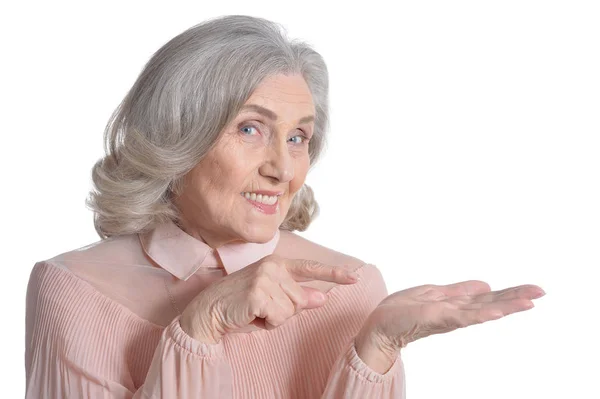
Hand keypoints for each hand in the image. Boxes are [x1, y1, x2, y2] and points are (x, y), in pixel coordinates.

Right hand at [180, 254, 358, 342]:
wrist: (210, 311)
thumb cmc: (242, 306)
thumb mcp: (273, 300)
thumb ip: (298, 297)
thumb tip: (323, 298)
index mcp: (278, 264)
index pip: (311, 268)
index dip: (333, 274)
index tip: (354, 278)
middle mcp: (273, 266)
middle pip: (301, 299)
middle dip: (285, 312)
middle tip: (262, 308)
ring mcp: (265, 277)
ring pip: (291, 311)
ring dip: (274, 318)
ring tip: (255, 311)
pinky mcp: (258, 292)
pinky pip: (279, 318)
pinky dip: (267, 324)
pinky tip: (251, 315)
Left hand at [355, 281, 544, 372]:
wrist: (380, 324)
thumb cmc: (404, 309)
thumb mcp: (434, 292)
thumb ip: (460, 290)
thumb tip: (485, 285)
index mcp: (457, 303)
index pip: (489, 296)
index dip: (510, 292)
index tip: (533, 289)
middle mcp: (457, 311)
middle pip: (492, 303)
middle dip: (515, 297)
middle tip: (542, 292)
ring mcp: (449, 316)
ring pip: (482, 311)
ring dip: (505, 306)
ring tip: (528, 302)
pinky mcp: (437, 319)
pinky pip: (462, 317)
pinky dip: (479, 315)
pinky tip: (495, 312)